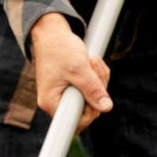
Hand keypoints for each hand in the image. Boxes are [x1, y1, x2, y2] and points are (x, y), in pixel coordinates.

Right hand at [29, 12, 111, 131]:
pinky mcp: (70, 89)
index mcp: (51, 102)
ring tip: (93, 61)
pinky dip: (95, 78)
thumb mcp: (79, 68)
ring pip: (90, 100)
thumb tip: (106, 108)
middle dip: (98, 90)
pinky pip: (88, 91)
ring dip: (98, 81)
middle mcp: (55, 103)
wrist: (51, 33)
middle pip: (86, 111)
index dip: (91, 111)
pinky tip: (92, 64)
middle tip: (96, 67)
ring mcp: (63, 96)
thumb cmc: (59, 48)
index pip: (75, 123)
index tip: (96, 92)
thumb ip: (92, 89)